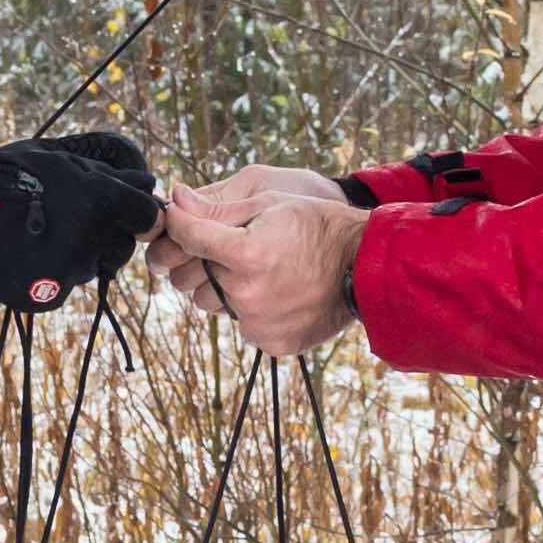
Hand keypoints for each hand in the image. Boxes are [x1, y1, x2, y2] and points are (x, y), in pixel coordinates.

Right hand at [0, 135, 163, 311]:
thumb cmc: (7, 174)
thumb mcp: (59, 159)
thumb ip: (107, 173)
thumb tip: (146, 181)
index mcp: (100, 201)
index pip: (147, 215)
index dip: (139, 212)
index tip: (127, 210)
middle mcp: (91, 240)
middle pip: (123, 245)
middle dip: (108, 234)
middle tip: (75, 220)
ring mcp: (70, 272)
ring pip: (93, 266)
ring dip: (80, 253)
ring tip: (43, 234)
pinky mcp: (48, 296)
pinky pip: (64, 285)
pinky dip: (53, 273)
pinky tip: (29, 253)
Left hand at [163, 193, 362, 356]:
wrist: (366, 265)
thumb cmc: (319, 226)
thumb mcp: (270, 204)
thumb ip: (217, 208)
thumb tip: (176, 199)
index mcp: (246, 254)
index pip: (188, 236)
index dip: (179, 223)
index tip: (181, 217)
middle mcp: (247, 293)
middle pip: (190, 278)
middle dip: (203, 259)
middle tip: (232, 248)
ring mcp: (259, 323)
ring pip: (212, 303)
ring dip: (224, 287)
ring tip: (260, 270)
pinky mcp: (272, 342)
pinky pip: (241, 324)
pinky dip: (251, 309)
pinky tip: (278, 292)